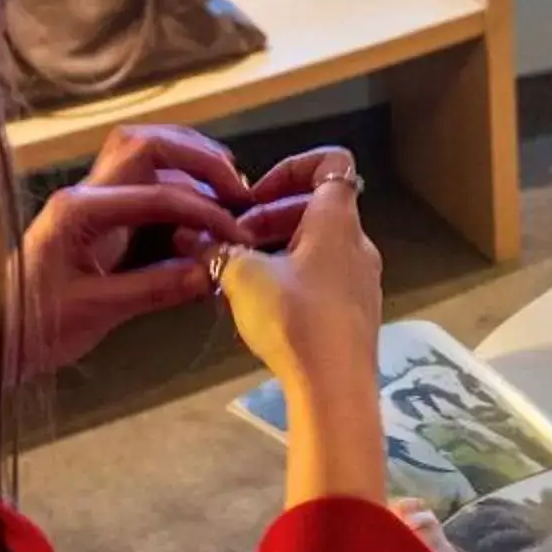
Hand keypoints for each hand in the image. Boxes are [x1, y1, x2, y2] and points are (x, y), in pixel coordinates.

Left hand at [17, 133, 251, 376]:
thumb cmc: (35, 325)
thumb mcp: (96, 312)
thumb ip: (154, 289)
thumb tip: (212, 273)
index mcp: (79, 210)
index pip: (157, 194)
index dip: (205, 211)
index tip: (236, 234)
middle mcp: (85, 192)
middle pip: (149, 144)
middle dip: (200, 159)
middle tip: (238, 189)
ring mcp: (91, 199)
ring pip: (146, 153)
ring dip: (190, 162)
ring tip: (227, 189)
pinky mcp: (99, 214)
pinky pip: (143, 181)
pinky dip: (179, 183)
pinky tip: (200, 208)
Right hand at [219, 170, 387, 505]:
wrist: (336, 388)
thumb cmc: (295, 319)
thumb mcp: (243, 277)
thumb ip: (217, 251)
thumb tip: (192, 237)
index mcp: (337, 221)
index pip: (332, 163)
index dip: (292, 166)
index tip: (256, 194)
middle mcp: (357, 245)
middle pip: (315, 210)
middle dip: (268, 218)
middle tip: (232, 241)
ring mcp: (360, 281)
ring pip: (315, 248)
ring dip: (274, 252)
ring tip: (235, 278)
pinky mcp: (354, 314)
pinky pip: (320, 280)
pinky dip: (289, 281)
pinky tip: (257, 309)